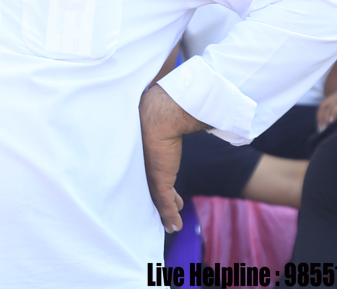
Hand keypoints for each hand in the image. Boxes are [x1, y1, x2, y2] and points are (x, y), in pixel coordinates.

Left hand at [139, 85, 205, 232]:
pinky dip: (169, 216)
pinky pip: (164, 203)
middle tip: (171, 207)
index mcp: (146, 151)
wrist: (163, 114)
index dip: (159, 184)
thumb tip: (191, 116)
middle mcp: (145, 164)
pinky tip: (174, 225)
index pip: (150, 171)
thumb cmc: (165, 111)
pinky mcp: (159, 180)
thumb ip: (173, 124)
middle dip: (162, 201)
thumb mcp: (168, 121)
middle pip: (152, 188)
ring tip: (172, 223)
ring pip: (159, 199)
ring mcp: (151, 173)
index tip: (169, 192)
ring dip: (167, 212)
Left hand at [315, 86, 336, 130]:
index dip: (320, 115)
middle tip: (321, 130)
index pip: (324, 104)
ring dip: (325, 118)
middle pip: (323, 105)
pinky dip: (333, 113)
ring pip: (328, 106)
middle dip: (320, 117)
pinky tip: (332, 121)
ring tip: (325, 128)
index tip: (321, 126)